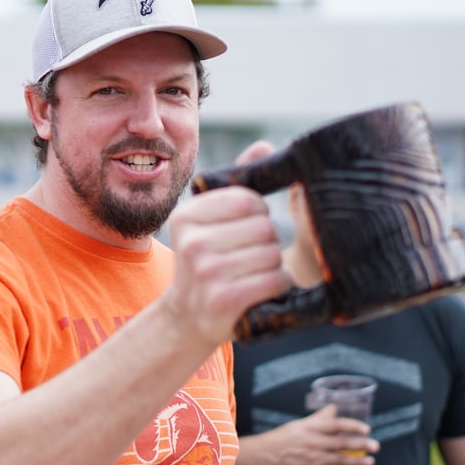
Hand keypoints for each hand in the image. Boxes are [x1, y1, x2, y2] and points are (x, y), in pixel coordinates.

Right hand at [164, 182, 291, 345]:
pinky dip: (278, 285)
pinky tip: (263, 289)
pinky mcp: (223, 300)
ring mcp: (206, 272)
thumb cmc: (207, 261)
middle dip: (269, 241)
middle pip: (264, 227)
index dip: (260, 213)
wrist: (186, 318)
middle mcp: (192, 242)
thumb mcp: (210, 221)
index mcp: (186, 216)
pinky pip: (275, 280)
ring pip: (273, 254)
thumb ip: (236, 185)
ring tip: (256, 272)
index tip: (249, 226)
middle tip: (253, 255)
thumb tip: (264, 147)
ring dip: (274, 265)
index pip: (247, 199)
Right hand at [242, 405, 379, 464]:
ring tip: (370, 462)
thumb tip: (334, 407)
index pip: (335, 425)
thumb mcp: (300, 424)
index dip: (352, 426)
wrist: (264, 455)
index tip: (366, 428)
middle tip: (375, 446)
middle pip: (341, 443)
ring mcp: (311, 458)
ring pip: (339, 460)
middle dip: (360, 445)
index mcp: (310, 428)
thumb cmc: (283, 437)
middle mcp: (312, 442)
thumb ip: (319, 418)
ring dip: (356, 462)